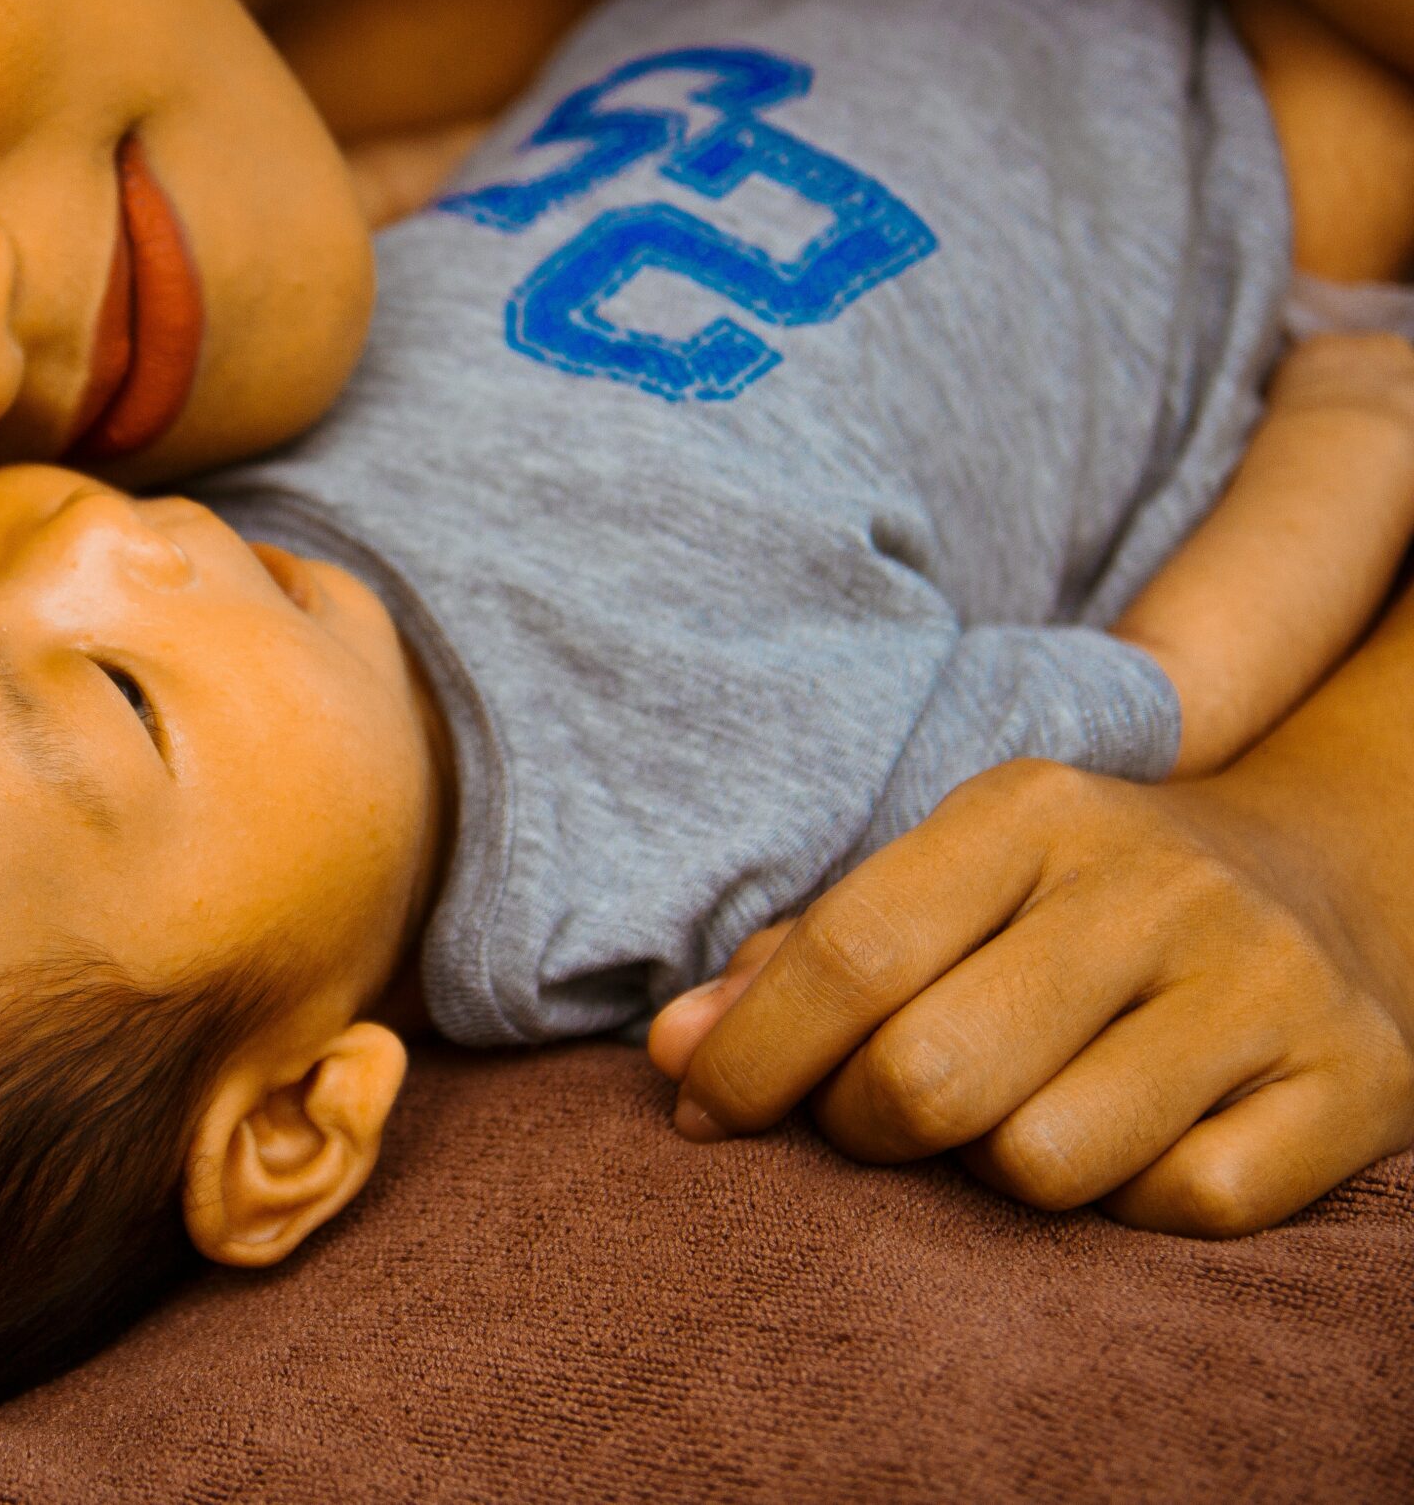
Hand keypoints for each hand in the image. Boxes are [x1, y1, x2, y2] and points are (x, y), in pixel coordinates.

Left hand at [647, 757, 1413, 1236]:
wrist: (1327, 880)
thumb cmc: (1071, 905)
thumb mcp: (943, 885)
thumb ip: (800, 962)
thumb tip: (673, 1050)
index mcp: (1029, 811)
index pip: (851, 954)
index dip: (751, 1058)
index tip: (702, 1111)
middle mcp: (1153, 884)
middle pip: (929, 1076)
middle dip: (859, 1128)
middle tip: (867, 1122)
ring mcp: (1264, 982)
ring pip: (1043, 1163)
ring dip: (996, 1172)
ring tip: (1010, 1119)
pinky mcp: (1353, 1081)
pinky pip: (1183, 1207)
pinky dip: (1133, 1203)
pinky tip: (1134, 1140)